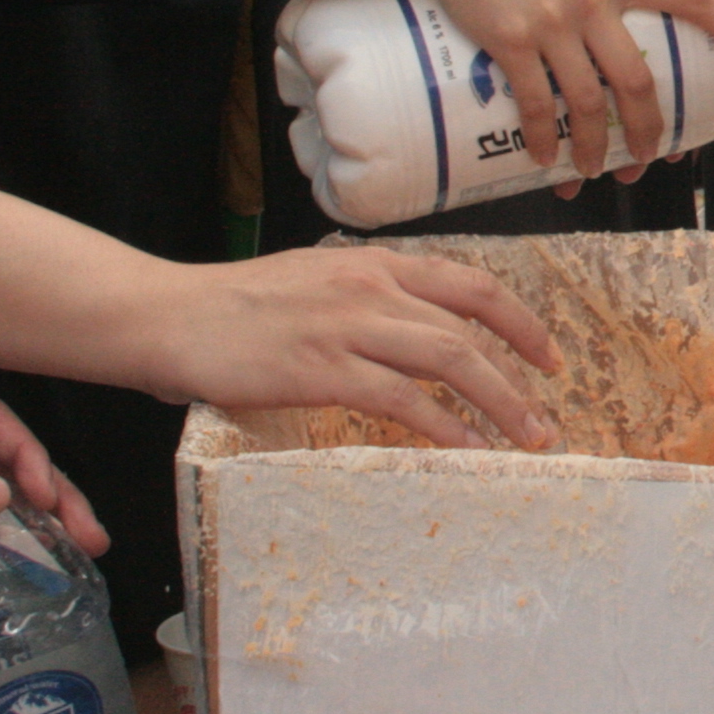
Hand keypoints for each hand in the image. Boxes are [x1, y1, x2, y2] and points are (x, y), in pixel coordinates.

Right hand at [146, 243, 569, 448]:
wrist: (164, 315)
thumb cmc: (231, 308)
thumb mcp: (312, 280)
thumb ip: (362, 298)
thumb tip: (407, 330)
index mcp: (371, 263)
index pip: (469, 284)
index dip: (518, 320)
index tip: (547, 356)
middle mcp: (369, 286)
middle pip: (470, 326)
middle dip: (521, 371)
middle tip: (548, 414)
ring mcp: (346, 325)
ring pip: (449, 359)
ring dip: (500, 401)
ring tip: (528, 439)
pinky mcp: (321, 368)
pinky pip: (403, 398)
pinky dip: (446, 425)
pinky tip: (468, 449)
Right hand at [380, 0, 713, 180]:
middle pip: (638, 78)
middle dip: (651, 126)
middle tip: (653, 153)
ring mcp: (549, 24)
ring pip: (589, 102)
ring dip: (597, 145)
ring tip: (596, 167)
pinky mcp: (508, 41)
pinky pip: (534, 103)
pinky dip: (542, 136)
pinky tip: (545, 158)